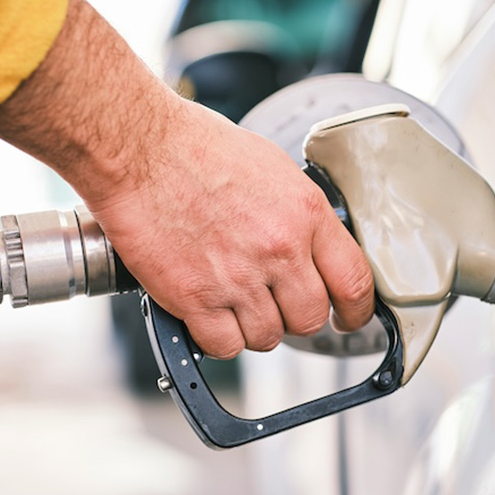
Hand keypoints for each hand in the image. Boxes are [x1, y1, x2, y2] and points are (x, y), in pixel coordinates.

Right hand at [89, 98, 374, 357]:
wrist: (138, 149)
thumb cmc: (195, 147)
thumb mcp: (271, 168)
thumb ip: (298, 215)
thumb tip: (312, 248)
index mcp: (305, 214)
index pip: (354, 282)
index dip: (356, 311)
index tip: (348, 319)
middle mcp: (279, 249)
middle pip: (310, 319)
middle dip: (294, 317)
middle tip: (274, 304)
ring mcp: (238, 278)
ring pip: (267, 338)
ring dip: (253, 327)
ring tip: (231, 299)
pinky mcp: (196, 298)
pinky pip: (225, 347)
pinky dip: (217, 338)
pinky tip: (207, 314)